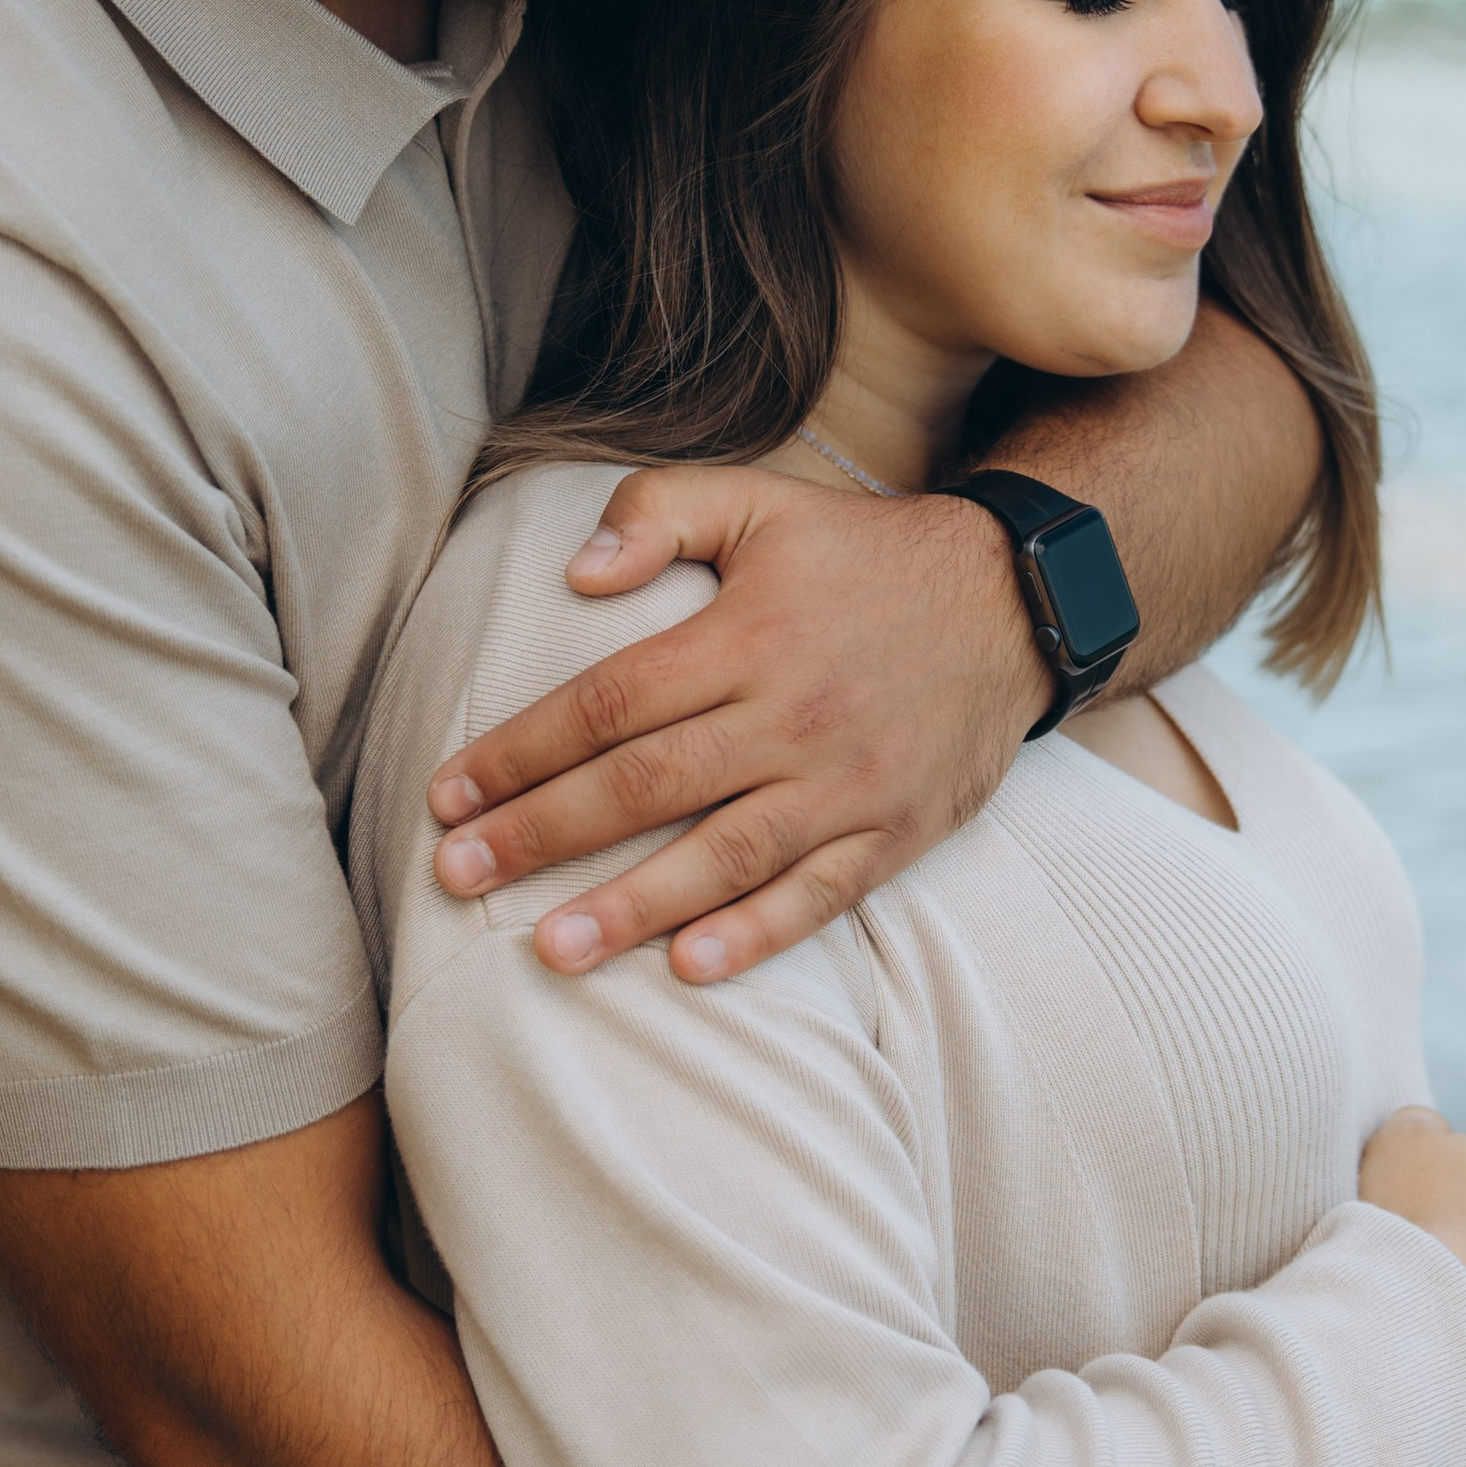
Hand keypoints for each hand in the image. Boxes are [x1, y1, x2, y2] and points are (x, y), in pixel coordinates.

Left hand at [426, 466, 1047, 981]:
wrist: (1017, 601)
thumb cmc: (865, 556)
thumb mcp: (762, 501)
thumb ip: (659, 512)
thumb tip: (576, 574)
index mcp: (746, 636)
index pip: (606, 704)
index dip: (518, 752)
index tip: (447, 795)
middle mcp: (791, 715)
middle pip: (644, 786)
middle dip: (540, 836)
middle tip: (456, 879)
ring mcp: (847, 782)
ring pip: (722, 855)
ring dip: (630, 907)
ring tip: (548, 949)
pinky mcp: (894, 831)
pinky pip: (818, 895)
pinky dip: (755, 933)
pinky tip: (688, 965)